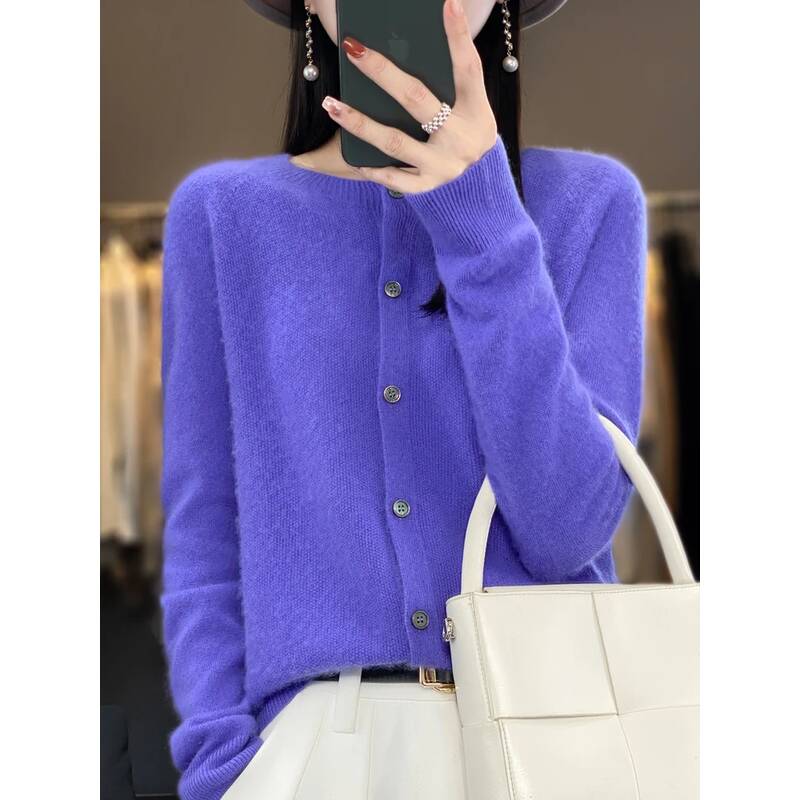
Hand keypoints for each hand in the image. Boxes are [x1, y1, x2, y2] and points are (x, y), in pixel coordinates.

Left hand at [322, 0, 497, 193]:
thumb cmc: (464, 127)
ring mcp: (444, 165)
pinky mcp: (429, 185)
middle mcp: (462, 138)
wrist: (481, 177)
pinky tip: (353, 156)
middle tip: (354, 50)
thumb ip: (446, 78)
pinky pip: (396, 178)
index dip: (459, 36)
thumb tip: (413, 41)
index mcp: (476, 110)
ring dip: (361, 124)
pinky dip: (374, 168)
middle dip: (383, 73)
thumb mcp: (467, 102)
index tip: (448, 3)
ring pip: (396, 142)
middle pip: (417, 100)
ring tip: (332, 105)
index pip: (468, 68)